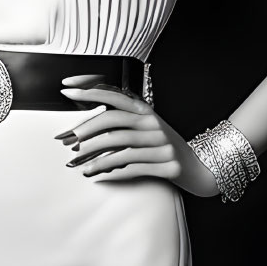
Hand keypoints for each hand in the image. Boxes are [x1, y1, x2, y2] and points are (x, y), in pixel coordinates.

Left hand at [57, 75, 217, 196]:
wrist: (199, 167)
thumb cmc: (164, 146)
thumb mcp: (148, 127)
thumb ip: (124, 121)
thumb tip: (85, 127)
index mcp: (147, 112)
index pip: (114, 96)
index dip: (89, 91)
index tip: (67, 89)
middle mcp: (154, 125)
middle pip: (112, 123)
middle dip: (86, 132)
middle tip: (68, 141)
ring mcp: (162, 146)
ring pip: (120, 149)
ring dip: (95, 158)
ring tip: (79, 165)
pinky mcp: (167, 166)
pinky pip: (133, 169)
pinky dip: (112, 173)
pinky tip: (98, 176)